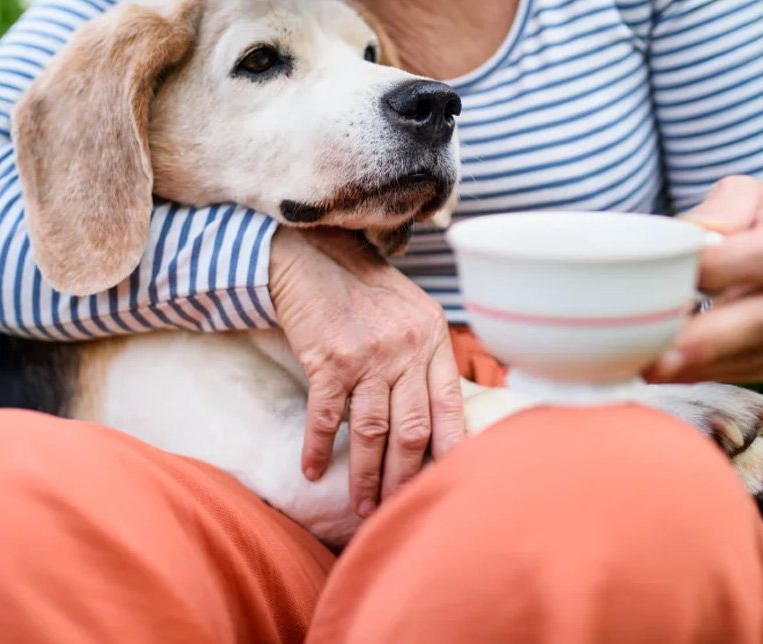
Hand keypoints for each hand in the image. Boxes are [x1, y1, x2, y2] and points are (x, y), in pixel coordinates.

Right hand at [270, 226, 463, 516]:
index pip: (450, 406)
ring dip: (366, 475)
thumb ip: (428, 356)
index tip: (447, 484)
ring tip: (362, 505)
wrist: (312, 255)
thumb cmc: (363, 288)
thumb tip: (441, 412)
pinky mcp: (328, 360)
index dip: (450, 450)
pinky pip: (325, 417)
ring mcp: (368, 355)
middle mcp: (406, 348)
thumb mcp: (412, 312)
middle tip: (397, 508)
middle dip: (404, 477)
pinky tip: (313, 470)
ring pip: (372, 432)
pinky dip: (318, 448)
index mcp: (433, 338)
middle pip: (412, 429)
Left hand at [644, 176, 762, 383]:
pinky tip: (675, 372)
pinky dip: (712, 372)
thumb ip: (720, 211)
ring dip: (704, 364)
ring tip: (654, 367)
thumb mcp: (745, 195)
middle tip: (657, 353)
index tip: (675, 276)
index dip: (723, 268)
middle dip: (709, 339)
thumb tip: (693, 237)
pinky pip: (759, 369)